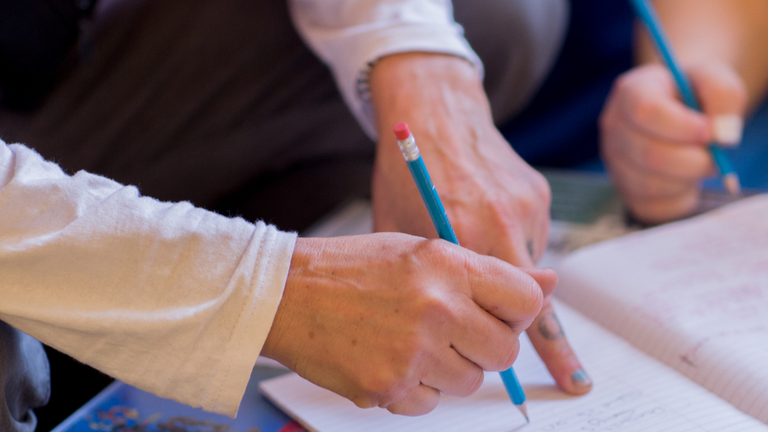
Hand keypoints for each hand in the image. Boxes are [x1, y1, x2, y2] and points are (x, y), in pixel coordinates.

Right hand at [262, 234, 555, 415]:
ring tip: (411, 341)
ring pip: (470, 382)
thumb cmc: (351, 268)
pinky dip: (416, 389)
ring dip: (448, 369)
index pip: (525, 300)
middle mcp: (437, 308)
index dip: (517, 311)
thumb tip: (548, 283)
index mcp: (448, 264)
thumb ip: (485, 271)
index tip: (499, 313)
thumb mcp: (419, 250)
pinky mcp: (389, 388)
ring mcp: (413, 353)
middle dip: (485, 346)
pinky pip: (430, 404)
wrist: (285, 294)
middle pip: (504, 351)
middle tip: (452, 331)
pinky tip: (388, 359)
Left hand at [368, 53, 591, 395]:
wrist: (433, 113)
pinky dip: (513, 241)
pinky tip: (485, 221)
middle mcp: (503, 221)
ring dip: (510, 273)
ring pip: (530, 265)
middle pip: (536, 297)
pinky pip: (532, 235)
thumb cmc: (405, 177)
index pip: (507, 308)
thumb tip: (455, 322)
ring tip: (475, 246)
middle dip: (541, 331)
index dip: (531, 344)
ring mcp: (527, 205)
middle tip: (569, 374)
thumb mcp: (399, 233)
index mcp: (462, 235)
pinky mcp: (538, 192)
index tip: (567, 379)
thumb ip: (429, 280)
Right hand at [600, 63, 746, 222]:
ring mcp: (615, 161)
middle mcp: (614, 127)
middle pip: (648, 154)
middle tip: (716, 156)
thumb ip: (724, 96)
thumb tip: (722, 136)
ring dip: (688, 180)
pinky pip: (652, 207)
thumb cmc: (697, 93)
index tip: (710, 132)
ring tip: (701, 164)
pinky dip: (679, 199)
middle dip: (693, 161)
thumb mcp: (715, 79)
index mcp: (632, 91)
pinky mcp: (626, 189)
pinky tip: (688, 181)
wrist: (684, 109)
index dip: (681, 126)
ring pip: (649, 185)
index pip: (645, 111)